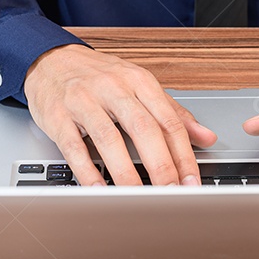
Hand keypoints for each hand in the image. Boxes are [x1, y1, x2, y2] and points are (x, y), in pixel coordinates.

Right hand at [23, 45, 216, 185]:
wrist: (51, 60)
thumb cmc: (100, 77)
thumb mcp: (140, 86)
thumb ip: (173, 112)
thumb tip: (207, 137)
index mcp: (139, 81)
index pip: (168, 120)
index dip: (183, 154)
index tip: (192, 180)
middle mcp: (113, 87)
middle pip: (143, 128)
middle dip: (161, 165)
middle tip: (171, 194)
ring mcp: (83, 101)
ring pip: (109, 139)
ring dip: (126, 173)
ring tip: (139, 198)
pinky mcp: (57, 116)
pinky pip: (74, 147)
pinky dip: (88, 172)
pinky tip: (99, 190)